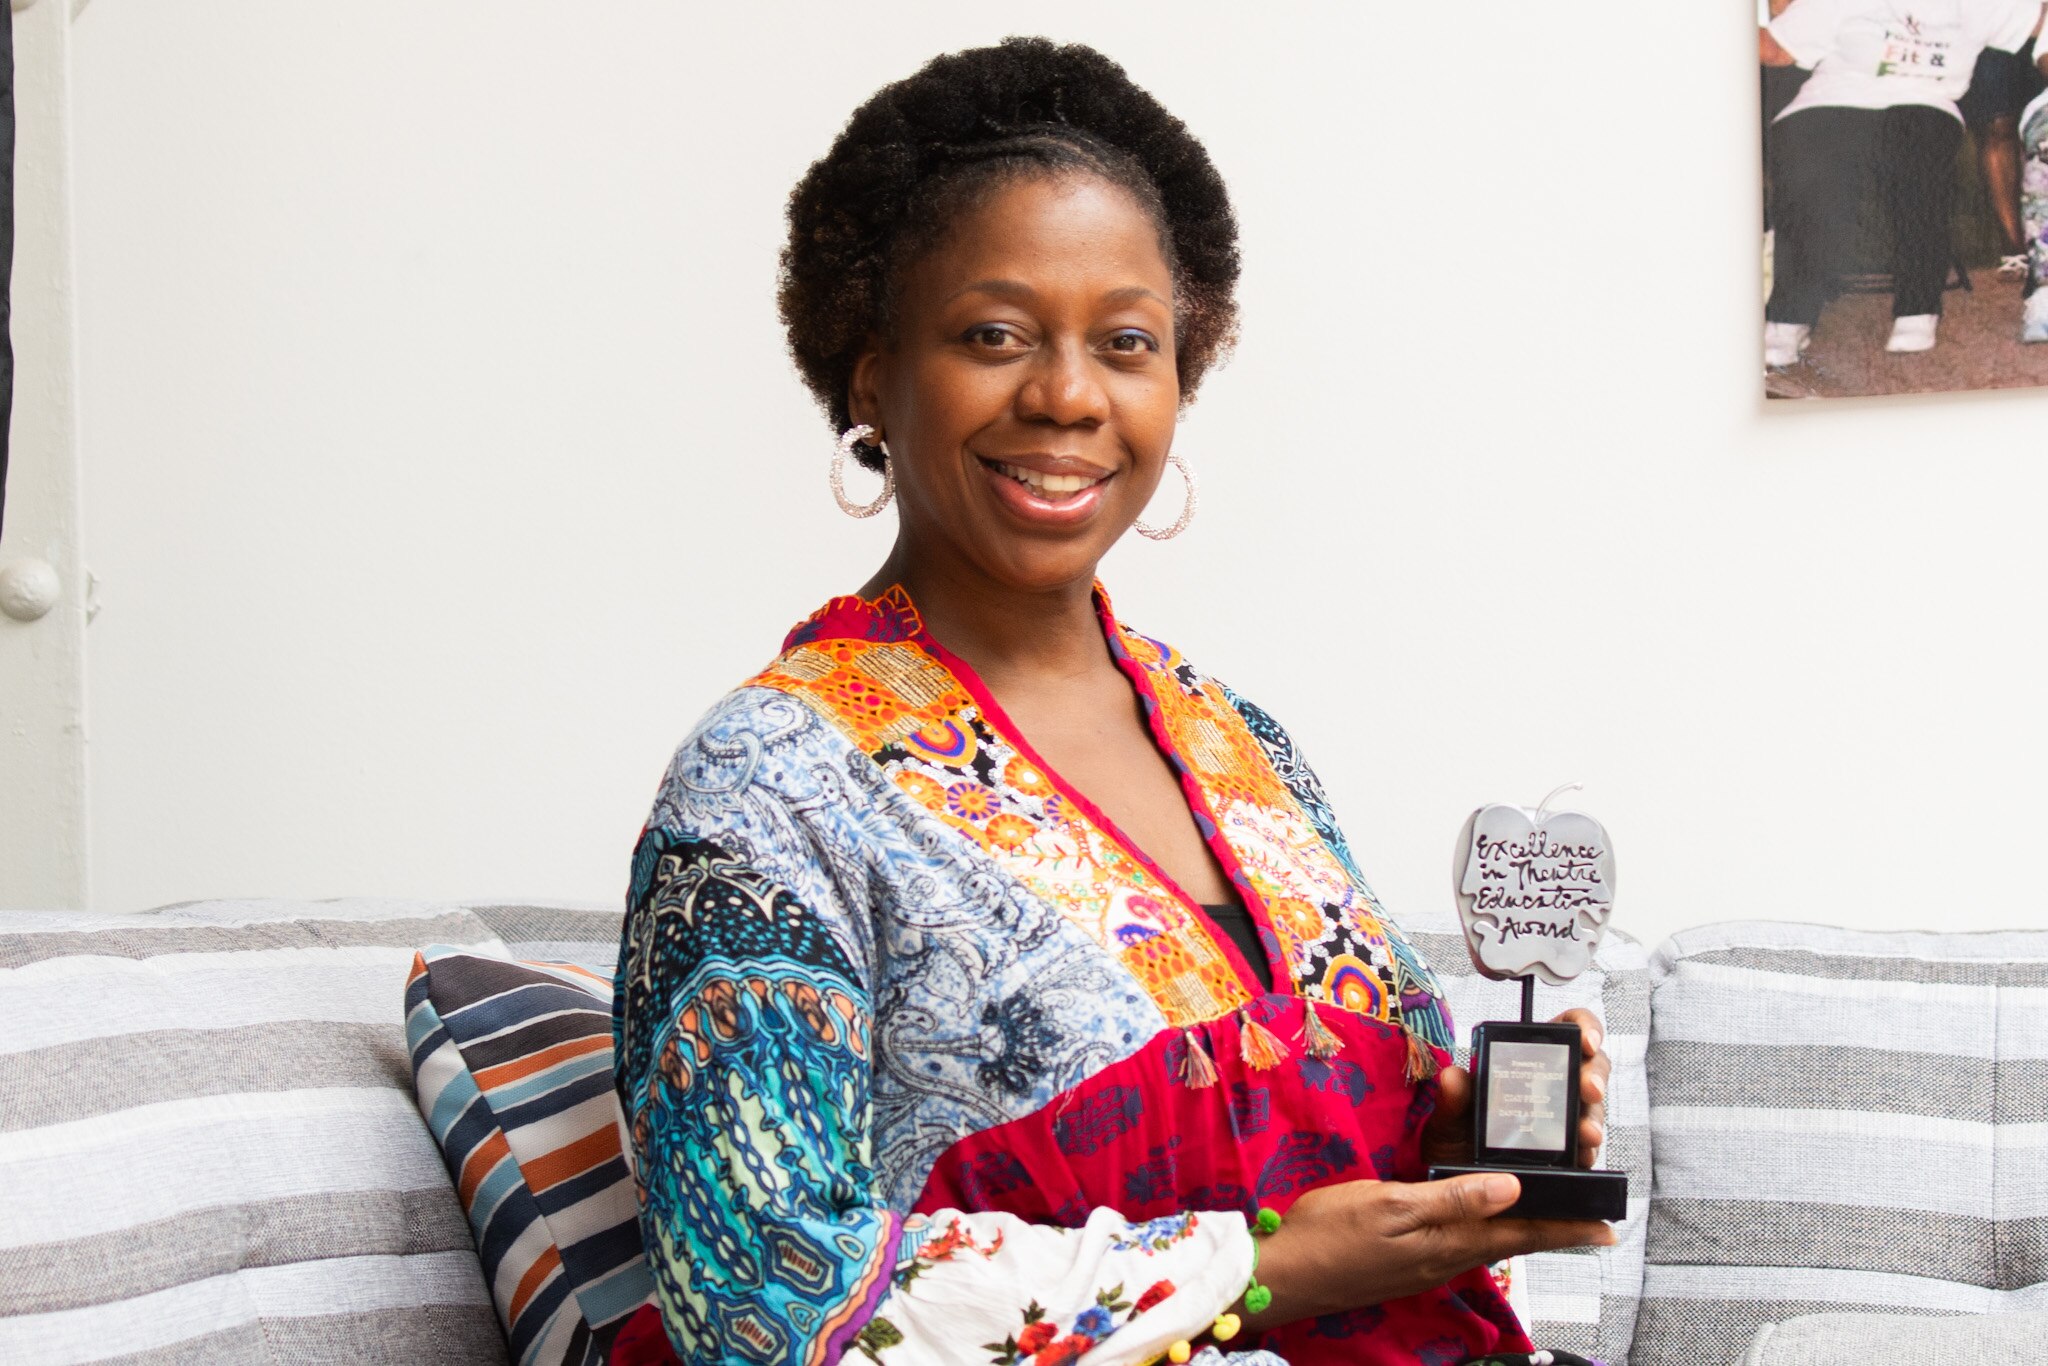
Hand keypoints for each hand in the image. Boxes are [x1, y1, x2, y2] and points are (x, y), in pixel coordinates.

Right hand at [1241, 1172, 1615, 1330]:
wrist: (1285, 1272)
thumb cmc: (1331, 1234)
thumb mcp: (1391, 1205)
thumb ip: (1452, 1197)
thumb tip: (1512, 1188)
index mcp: (1449, 1242)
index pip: (1521, 1234)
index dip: (1565, 1229)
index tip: (1608, 1228)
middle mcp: (1447, 1257)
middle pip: (1513, 1240)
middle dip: (1554, 1228)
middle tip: (1592, 1222)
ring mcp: (1427, 1261)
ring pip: (1490, 1241)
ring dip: (1524, 1228)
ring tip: (1552, 1217)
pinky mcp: (1408, 1259)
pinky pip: (1463, 1242)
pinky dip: (1488, 1227)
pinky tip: (1487, 1220)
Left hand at [1420, 1008, 1611, 1171]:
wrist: (1459, 1189)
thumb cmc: (1456, 1140)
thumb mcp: (1449, 1118)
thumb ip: (1453, 1097)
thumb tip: (1453, 1078)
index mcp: (1525, 1059)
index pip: (1564, 1029)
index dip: (1583, 1027)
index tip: (1585, 1040)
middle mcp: (1550, 1085)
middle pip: (1590, 1066)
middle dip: (1594, 1075)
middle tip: (1588, 1089)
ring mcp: (1562, 1118)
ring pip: (1592, 1108)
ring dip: (1593, 1118)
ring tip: (1586, 1133)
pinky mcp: (1569, 1151)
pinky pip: (1588, 1146)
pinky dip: (1588, 1150)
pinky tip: (1582, 1155)